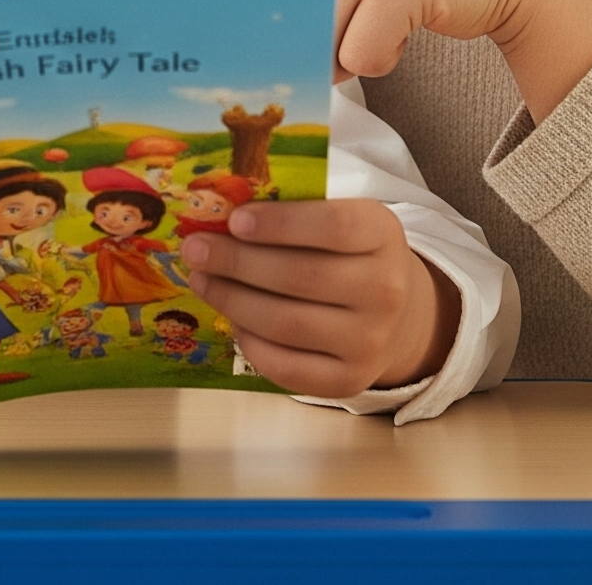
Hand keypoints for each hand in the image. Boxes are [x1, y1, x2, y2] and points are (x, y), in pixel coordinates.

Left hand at [176, 0, 591, 119]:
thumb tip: (214, 39)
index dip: (173, 4)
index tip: (146, 38)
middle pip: (267, 24)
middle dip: (292, 48)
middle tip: (330, 34)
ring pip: (317, 46)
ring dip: (342, 55)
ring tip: (372, 20)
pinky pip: (361, 58)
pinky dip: (379, 58)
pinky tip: (401, 27)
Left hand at [180, 198, 455, 394]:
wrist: (395, 313)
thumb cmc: (349, 252)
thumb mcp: (339, 215)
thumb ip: (294, 210)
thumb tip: (221, 210)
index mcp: (383, 234)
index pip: (334, 226)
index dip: (281, 224)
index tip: (234, 219)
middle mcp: (385, 291)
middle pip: (301, 277)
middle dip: (238, 262)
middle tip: (196, 249)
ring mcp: (370, 342)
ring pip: (287, 324)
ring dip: (234, 300)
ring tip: (201, 279)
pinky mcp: (349, 381)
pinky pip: (287, 368)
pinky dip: (251, 343)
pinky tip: (232, 318)